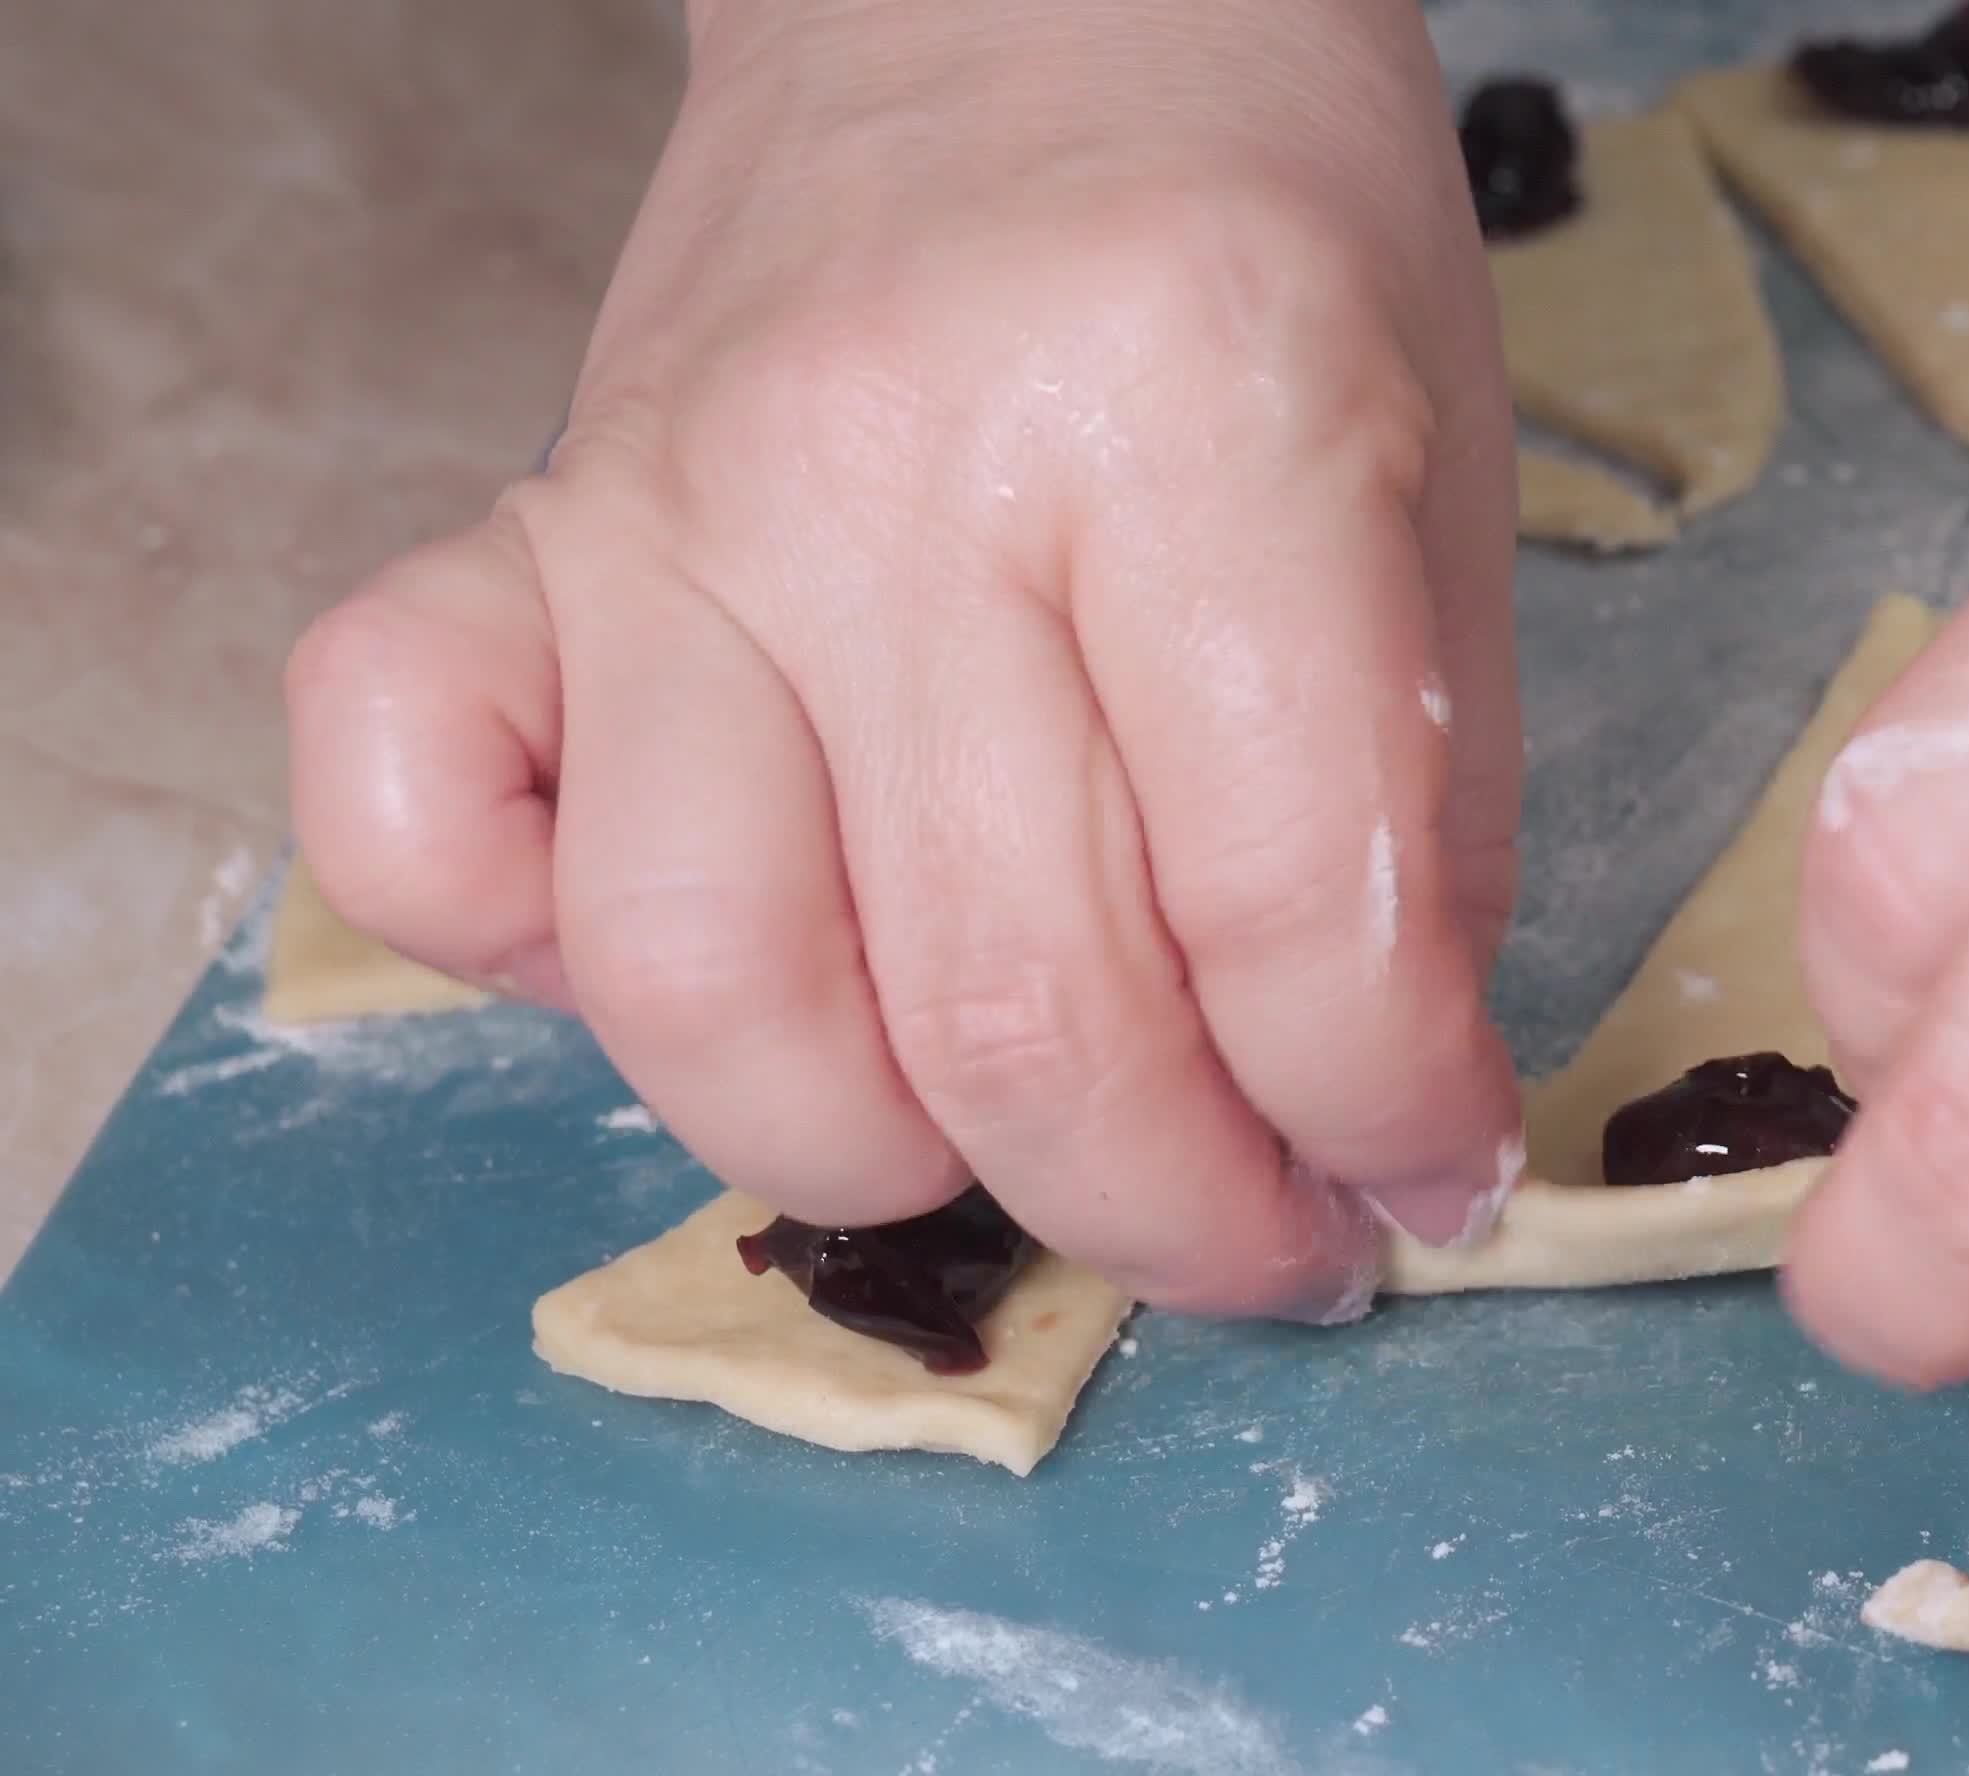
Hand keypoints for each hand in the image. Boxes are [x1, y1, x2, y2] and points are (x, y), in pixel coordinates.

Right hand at [282, 0, 1522, 1314]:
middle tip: (1271, 1236)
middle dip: (1185, 1219)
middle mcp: (903, 472)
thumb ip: (1419, 822)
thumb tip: (1381, 1125)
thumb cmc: (1262, 234)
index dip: (1389, 1119)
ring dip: (902, 1165)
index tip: (1429, 1173)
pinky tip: (737, 965)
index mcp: (1200, 411)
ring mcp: (670, 514)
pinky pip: (409, 823)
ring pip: (714, 1004)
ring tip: (1034, 1143)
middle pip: (1021, 1016)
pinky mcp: (519, 541)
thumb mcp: (1446, 489)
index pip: (1292, 917)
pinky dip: (528, 969)